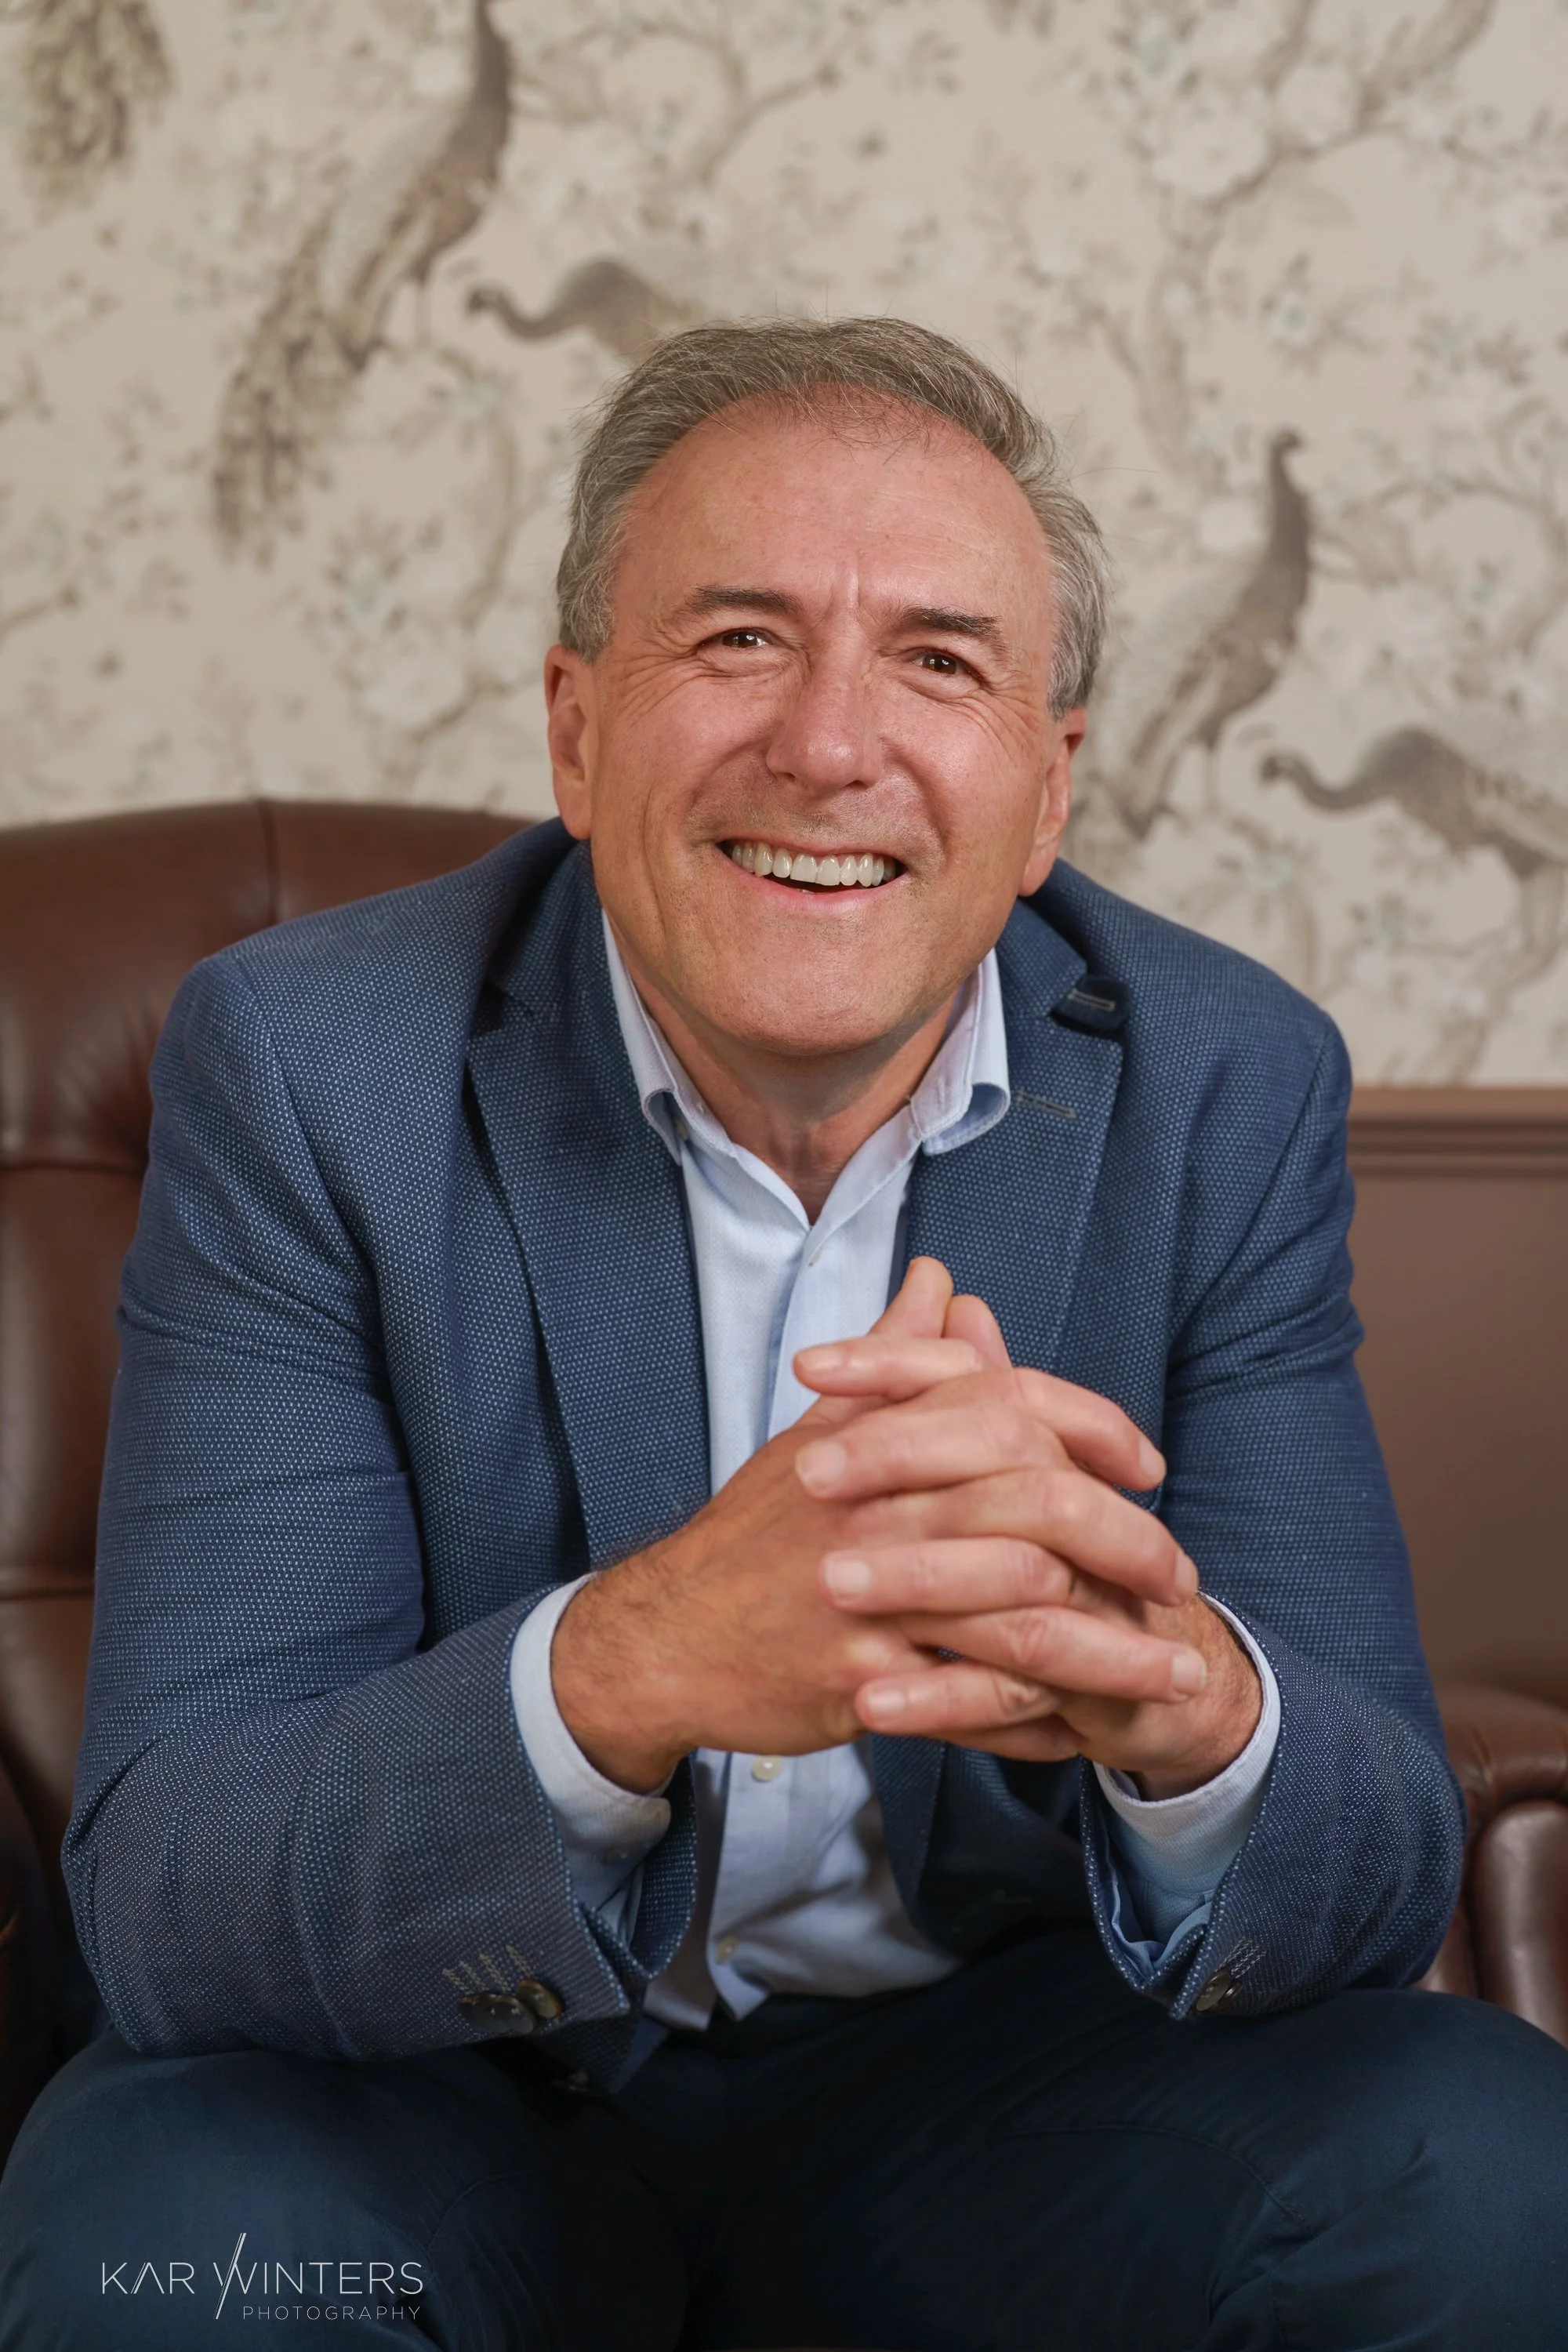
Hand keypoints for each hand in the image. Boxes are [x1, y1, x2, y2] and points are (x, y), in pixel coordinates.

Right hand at [550, 1259, 1192, 1790]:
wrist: (665, 1635)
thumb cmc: (753, 1534)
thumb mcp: (818, 1435)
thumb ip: (897, 1361)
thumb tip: (941, 1280)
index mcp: (884, 1439)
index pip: (1015, 1408)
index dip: (1096, 1431)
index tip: (1147, 1466)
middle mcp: (884, 1508)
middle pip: (1040, 1508)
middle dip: (1128, 1544)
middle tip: (1181, 1579)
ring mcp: (874, 1596)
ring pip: (1025, 1616)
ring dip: (1115, 1650)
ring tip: (1180, 1673)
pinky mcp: (863, 1681)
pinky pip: (976, 1701)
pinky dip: (1043, 1718)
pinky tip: (1092, 1729)